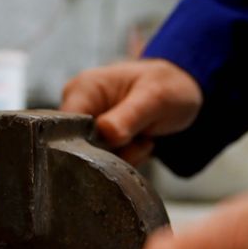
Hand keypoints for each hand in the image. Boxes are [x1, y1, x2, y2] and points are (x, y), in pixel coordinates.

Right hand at [61, 59, 201, 165]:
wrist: (183, 92)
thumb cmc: (168, 86)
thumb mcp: (154, 98)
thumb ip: (129, 116)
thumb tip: (106, 134)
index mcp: (83, 89)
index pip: (64, 127)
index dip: (85, 144)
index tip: (117, 145)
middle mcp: (79, 107)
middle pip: (78, 148)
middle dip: (112, 153)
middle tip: (140, 140)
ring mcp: (88, 126)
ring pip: (94, 159)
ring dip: (124, 157)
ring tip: (144, 139)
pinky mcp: (99, 140)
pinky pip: (106, 162)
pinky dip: (127, 158)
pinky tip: (140, 144)